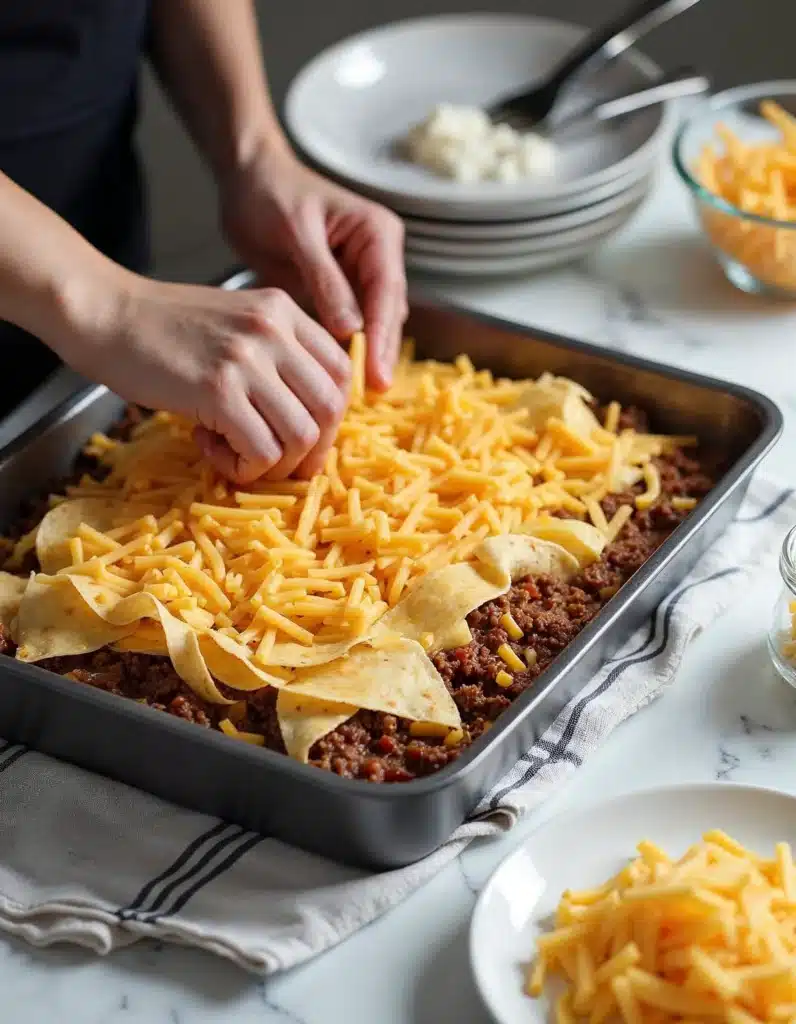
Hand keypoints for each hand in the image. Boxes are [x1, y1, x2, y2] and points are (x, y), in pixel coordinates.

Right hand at [60, 270, 350, 483]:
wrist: (104, 313)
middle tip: (274, 461)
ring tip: (234, 452)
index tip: (300, 437)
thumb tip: (307, 419)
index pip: (341, 373)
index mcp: (284, 311)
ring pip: (301, 436)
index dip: (329, 417)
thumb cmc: (162, 328)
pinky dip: (242, 468)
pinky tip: (210, 447)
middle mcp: (274, 330)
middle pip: (330, 408)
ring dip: (273, 463)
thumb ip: (275, 354)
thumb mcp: (235, 323)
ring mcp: (247, 359)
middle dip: (310, 450)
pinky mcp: (217, 390)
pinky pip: (260, 451)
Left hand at [220, 146, 406, 390]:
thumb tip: (350, 329)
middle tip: (374, 392)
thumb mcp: (297, 233)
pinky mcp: (341, 289)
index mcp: (376, 233)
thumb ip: (324, 279)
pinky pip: (351, 323)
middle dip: (381, 351)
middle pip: (388, 312)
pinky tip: (339, 374)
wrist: (246, 179)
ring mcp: (362, 273)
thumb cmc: (269, 193)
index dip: (382, 336)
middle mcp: (377, 254)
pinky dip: (347, 347)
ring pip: (374, 322)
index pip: (386, 292)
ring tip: (360, 393)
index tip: (376, 373)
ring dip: (368, 354)